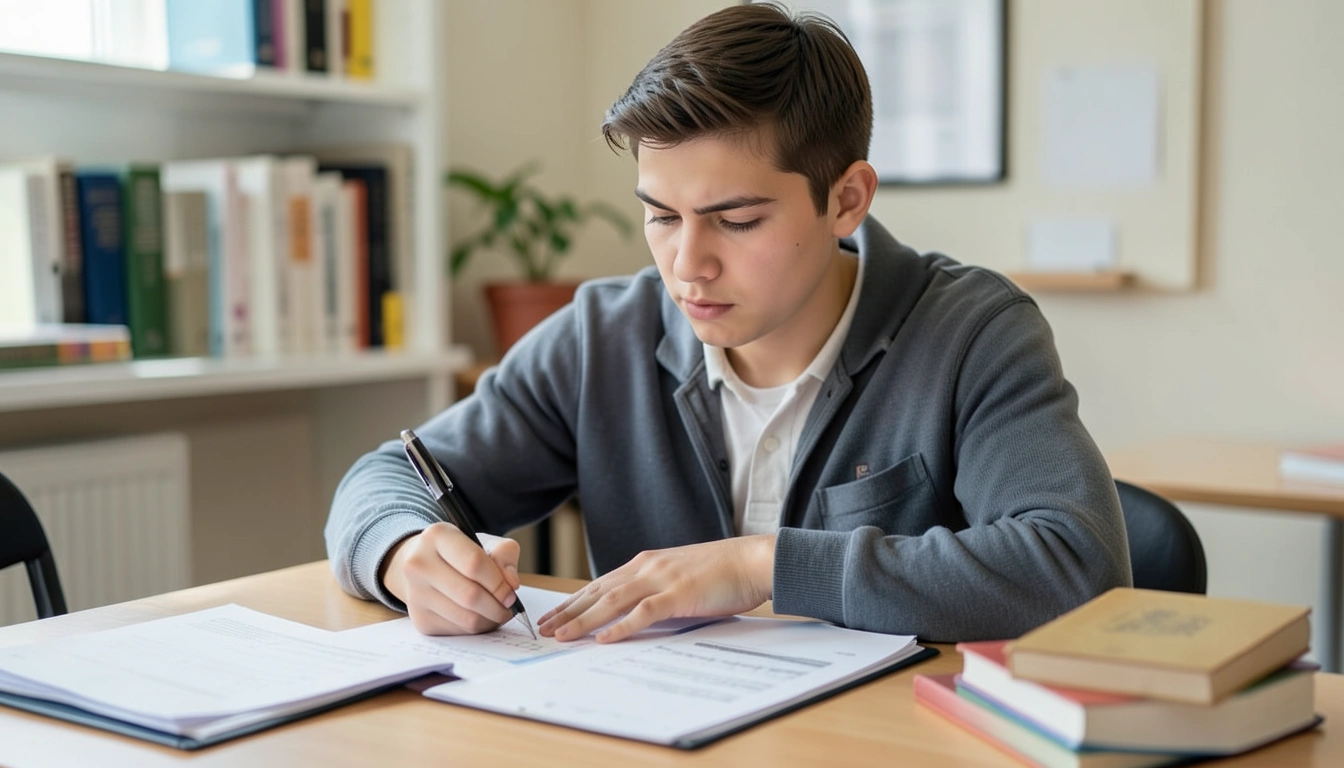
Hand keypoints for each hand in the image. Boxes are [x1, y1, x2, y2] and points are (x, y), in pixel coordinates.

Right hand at [380, 522, 521, 635]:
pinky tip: (481, 617)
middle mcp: (419, 564)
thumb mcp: (485, 542)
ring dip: (490, 620)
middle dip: (497, 606)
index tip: (511, 592)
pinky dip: (476, 628)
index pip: (474, 563)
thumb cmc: (460, 553)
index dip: (498, 582)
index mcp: (437, 536)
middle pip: (469, 595)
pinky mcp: (420, 619)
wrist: (424, 566)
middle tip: (509, 607)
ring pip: (465, 618)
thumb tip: (512, 583)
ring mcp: (416, 594)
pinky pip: (458, 631)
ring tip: (499, 613)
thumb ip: (504, 555)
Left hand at [538, 535, 775, 642]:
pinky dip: (621, 626)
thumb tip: (635, 614)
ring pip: (612, 601)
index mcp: (646, 563)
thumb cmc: (722, 572)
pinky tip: (604, 639)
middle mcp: (647, 567)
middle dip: (568, 612)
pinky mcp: (679, 593)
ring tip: (561, 636)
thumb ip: (656, 591)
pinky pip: (644, 612)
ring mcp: (662, 578)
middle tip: (543, 629)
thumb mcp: (680, 578)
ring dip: (584, 620)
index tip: (553, 616)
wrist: (753, 560)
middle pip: (598, 592)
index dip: (573, 601)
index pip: (599, 584)